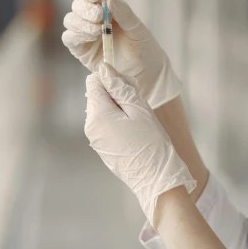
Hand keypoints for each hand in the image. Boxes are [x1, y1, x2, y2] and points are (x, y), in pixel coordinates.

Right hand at [63, 0, 181, 108]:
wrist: (146, 74)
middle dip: (86, 8)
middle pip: (78, 5)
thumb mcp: (138, 29)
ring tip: (98, 31)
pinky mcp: (80, 49)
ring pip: (70, 20)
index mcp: (109, 9)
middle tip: (99, 15)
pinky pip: (69, 38)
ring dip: (81, 22)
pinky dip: (76, 35)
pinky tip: (91, 38)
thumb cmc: (144, 48)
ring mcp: (86, 34)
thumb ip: (124, 13)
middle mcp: (94, 19)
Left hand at [84, 63, 195, 226]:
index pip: (94, 82)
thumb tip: (103, 70)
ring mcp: (94, 140)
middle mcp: (90, 127)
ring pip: (102, 110)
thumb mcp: (139, 109)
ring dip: (117, 109)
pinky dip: (117, 123)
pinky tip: (135, 133)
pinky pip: (105, 125)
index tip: (129, 88)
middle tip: (139, 106)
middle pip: (96, 96)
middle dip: (115, 95)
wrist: (156, 178)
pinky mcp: (102, 148)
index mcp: (98, 115)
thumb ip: (119, 87)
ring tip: (139, 121)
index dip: (111, 79)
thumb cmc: (152, 142)